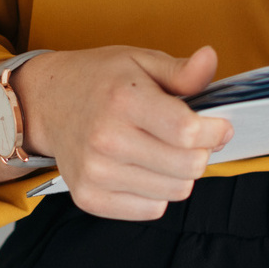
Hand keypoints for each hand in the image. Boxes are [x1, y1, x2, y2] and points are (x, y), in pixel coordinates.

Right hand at [0, 45, 231, 219]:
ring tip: (167, 151)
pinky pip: (150, 209)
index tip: (220, 125)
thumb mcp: (142, 61)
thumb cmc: (101, 79)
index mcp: (124, 98)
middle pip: (187, 166)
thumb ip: (182, 69)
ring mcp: (95, 172)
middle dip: (203, 152)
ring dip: (181, 173)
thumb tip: (210, 58)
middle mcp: (107, 138)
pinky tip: (146, 168)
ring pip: (174, 191)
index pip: (188, 131)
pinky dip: (158, 192)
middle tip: (194, 139)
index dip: (215, 130)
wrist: (48, 102)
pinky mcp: (89, 197)